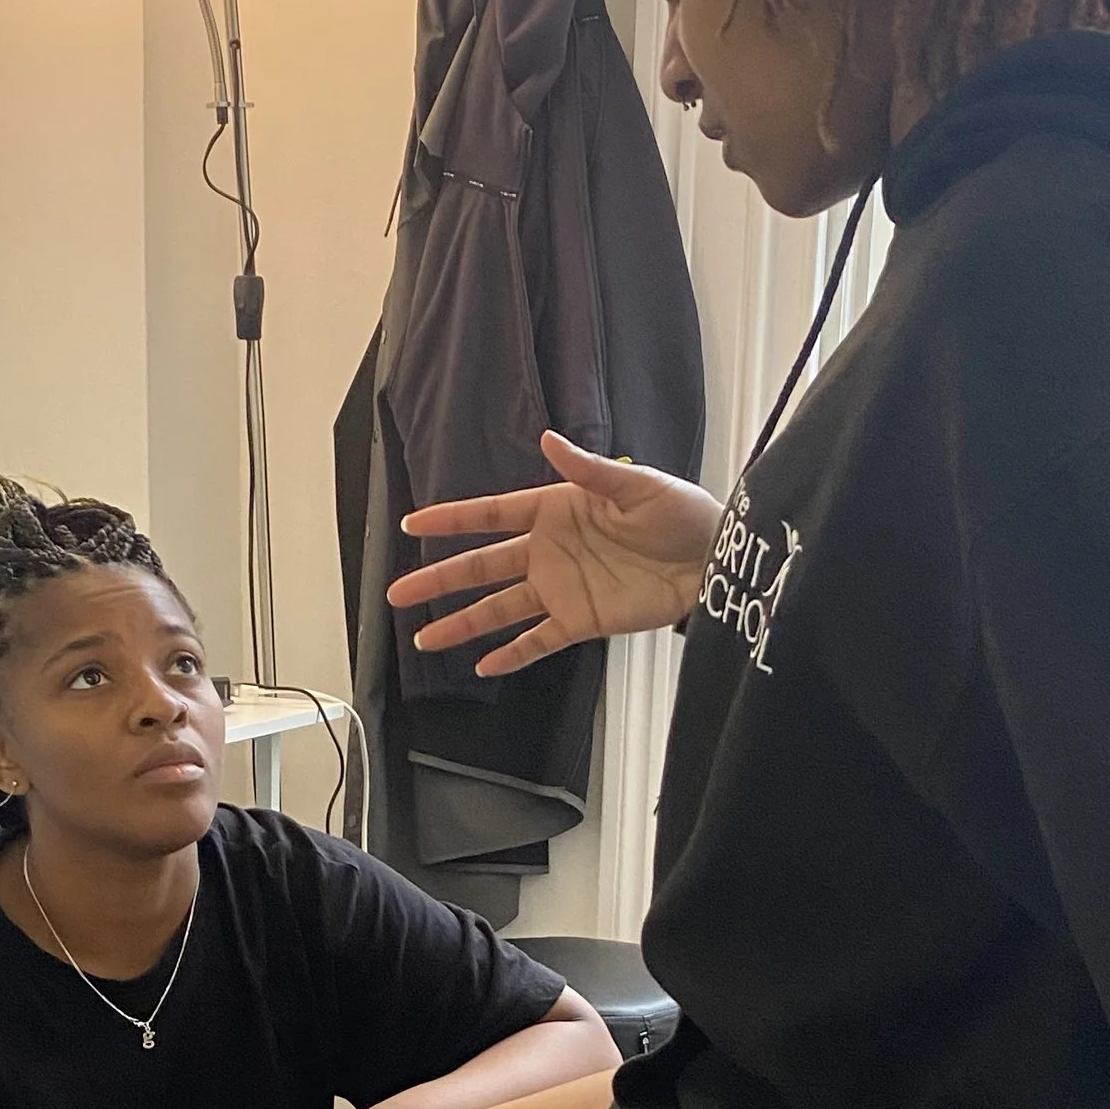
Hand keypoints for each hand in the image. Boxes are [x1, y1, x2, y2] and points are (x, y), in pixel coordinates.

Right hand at [386, 433, 724, 676]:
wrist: (712, 561)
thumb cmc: (679, 514)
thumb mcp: (636, 485)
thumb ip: (587, 470)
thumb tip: (549, 441)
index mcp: (554, 511)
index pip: (491, 515)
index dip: (452, 520)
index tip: (412, 525)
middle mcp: (547, 552)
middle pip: (481, 568)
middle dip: (439, 580)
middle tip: (397, 593)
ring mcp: (560, 589)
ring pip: (498, 609)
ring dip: (462, 623)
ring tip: (423, 638)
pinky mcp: (580, 621)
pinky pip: (538, 641)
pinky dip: (512, 655)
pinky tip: (482, 667)